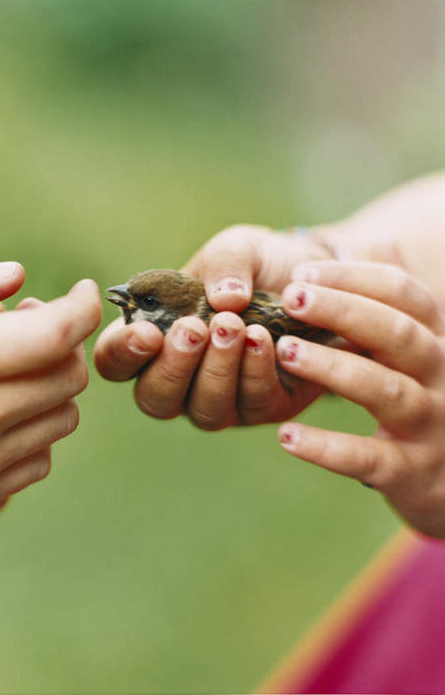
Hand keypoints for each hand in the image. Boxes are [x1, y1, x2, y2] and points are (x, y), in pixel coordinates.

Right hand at [0, 255, 101, 526]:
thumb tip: (16, 276)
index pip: (56, 336)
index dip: (83, 307)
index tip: (81, 291)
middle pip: (67, 379)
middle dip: (61, 343)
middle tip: (25, 324)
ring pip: (59, 422)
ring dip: (46, 388)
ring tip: (1, 368)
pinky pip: (34, 464)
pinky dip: (29, 433)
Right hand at [94, 225, 329, 426]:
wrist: (319, 282)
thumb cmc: (258, 264)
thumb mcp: (236, 248)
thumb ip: (223, 265)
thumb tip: (224, 298)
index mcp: (150, 339)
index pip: (114, 361)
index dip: (122, 353)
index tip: (147, 332)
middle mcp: (178, 378)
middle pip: (154, 399)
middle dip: (173, 367)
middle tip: (195, 328)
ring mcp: (219, 399)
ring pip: (204, 410)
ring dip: (217, 370)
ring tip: (235, 325)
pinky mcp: (263, 408)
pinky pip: (252, 405)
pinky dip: (256, 371)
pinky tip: (264, 339)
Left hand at [274, 261, 444, 538]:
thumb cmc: (414, 400)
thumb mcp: (407, 351)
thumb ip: (382, 305)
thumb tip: (364, 240)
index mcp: (434, 340)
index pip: (405, 295)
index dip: (355, 277)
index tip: (301, 271)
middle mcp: (440, 376)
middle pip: (398, 334)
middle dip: (344, 310)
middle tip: (288, 297)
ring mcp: (430, 425)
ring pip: (385, 391)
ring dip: (333, 367)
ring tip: (283, 351)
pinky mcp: (410, 473)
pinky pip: (367, 458)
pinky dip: (326, 448)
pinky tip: (285, 435)